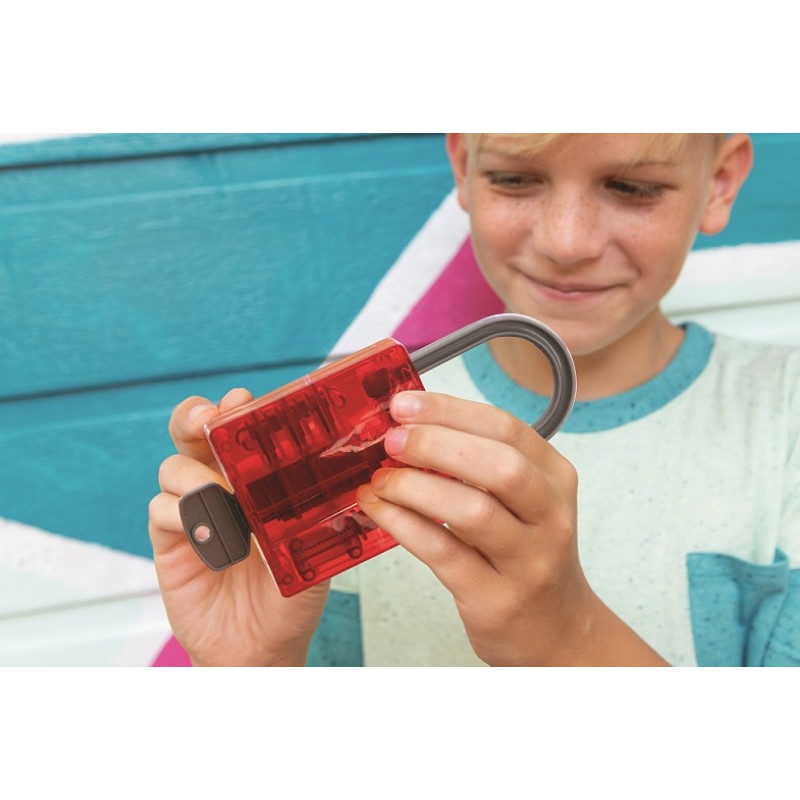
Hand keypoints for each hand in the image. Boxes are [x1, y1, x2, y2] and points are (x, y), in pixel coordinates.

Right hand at [148, 389, 328, 665]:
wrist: (262, 649)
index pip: (238, 431)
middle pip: (192, 433)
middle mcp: (220, 486)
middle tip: (207, 420)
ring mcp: (193, 512)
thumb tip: (328, 480)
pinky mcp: (170, 541)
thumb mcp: (314, 550)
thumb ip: (312, 513)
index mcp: (256, 480)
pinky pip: (160, 510)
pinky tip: (209, 536)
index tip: (241, 402)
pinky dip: (181, 515)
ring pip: (174, 467)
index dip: (235, 410)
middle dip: (195, 416)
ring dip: (195, 475)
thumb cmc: (292, 597)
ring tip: (223, 500)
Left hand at [357, 391, 667, 665]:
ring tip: (382, 478)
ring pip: (472, 510)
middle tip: (392, 440)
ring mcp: (529, 561)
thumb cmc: (528, 556)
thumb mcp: (523, 502)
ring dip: (415, 487)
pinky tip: (380, 510)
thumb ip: (479, 465)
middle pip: (499, 465)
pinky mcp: (498, 599)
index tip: (404, 404)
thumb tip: (410, 428)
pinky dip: (404, 525)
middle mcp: (551, 517)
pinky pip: (444, 553)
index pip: (506, 428)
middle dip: (436, 444)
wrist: (558, 631)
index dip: (449, 411)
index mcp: (556, 478)